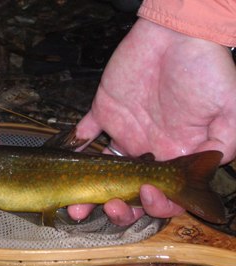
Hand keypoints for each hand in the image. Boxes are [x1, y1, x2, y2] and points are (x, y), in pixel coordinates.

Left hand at [69, 19, 235, 224]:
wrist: (176, 35)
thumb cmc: (207, 69)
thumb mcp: (230, 109)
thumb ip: (224, 143)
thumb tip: (211, 170)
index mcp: (174, 155)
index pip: (163, 194)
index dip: (156, 205)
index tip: (147, 196)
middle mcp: (146, 150)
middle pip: (129, 190)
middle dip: (118, 207)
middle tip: (108, 208)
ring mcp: (124, 133)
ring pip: (103, 171)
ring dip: (89, 190)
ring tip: (74, 204)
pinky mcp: (104, 113)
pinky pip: (85, 133)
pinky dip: (75, 146)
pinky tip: (68, 160)